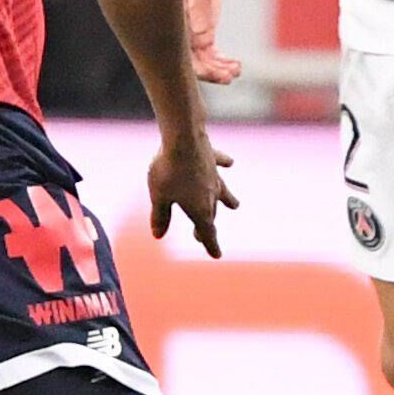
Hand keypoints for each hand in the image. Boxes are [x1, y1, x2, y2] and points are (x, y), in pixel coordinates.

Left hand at [147, 123, 236, 257]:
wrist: (183, 139)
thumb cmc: (168, 171)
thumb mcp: (159, 196)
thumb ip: (160, 216)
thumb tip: (158, 235)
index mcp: (200, 209)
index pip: (207, 233)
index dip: (211, 245)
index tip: (217, 255)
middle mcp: (212, 195)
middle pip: (211, 214)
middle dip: (207, 226)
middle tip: (199, 235)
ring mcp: (214, 175)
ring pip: (223, 191)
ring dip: (228, 199)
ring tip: (235, 206)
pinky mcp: (212, 157)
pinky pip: (219, 162)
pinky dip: (223, 163)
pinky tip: (229, 163)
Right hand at [181, 0, 242, 88]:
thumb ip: (197, 10)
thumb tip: (200, 37)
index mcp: (173, 25)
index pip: (181, 53)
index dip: (196, 68)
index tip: (213, 73)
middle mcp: (179, 34)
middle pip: (192, 63)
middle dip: (210, 73)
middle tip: (228, 76)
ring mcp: (192, 36)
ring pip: (204, 61)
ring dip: (219, 69)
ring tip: (236, 70)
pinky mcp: (202, 35)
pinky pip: (212, 55)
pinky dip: (223, 62)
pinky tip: (236, 65)